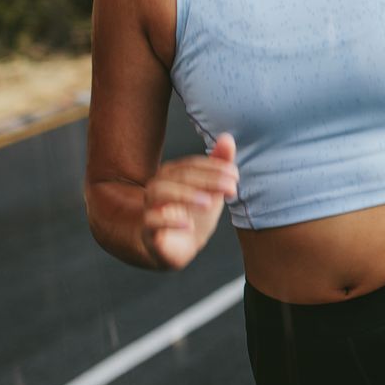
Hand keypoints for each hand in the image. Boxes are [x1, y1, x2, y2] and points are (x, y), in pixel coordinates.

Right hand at [142, 132, 239, 270]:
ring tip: (209, 202)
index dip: (213, 167)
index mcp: (173, 175)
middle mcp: (158, 187)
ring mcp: (151, 207)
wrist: (178, 247)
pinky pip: (151, 221)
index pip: (191, 164)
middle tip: (231, 187)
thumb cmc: (194, 214)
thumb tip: (227, 137)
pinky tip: (189, 224)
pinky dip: (169, 221)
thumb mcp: (211, 190)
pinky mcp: (149, 231)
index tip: (235, 175)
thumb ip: (218, 165)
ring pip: (159, 192)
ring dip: (186, 194)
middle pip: (178, 175)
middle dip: (207, 179)